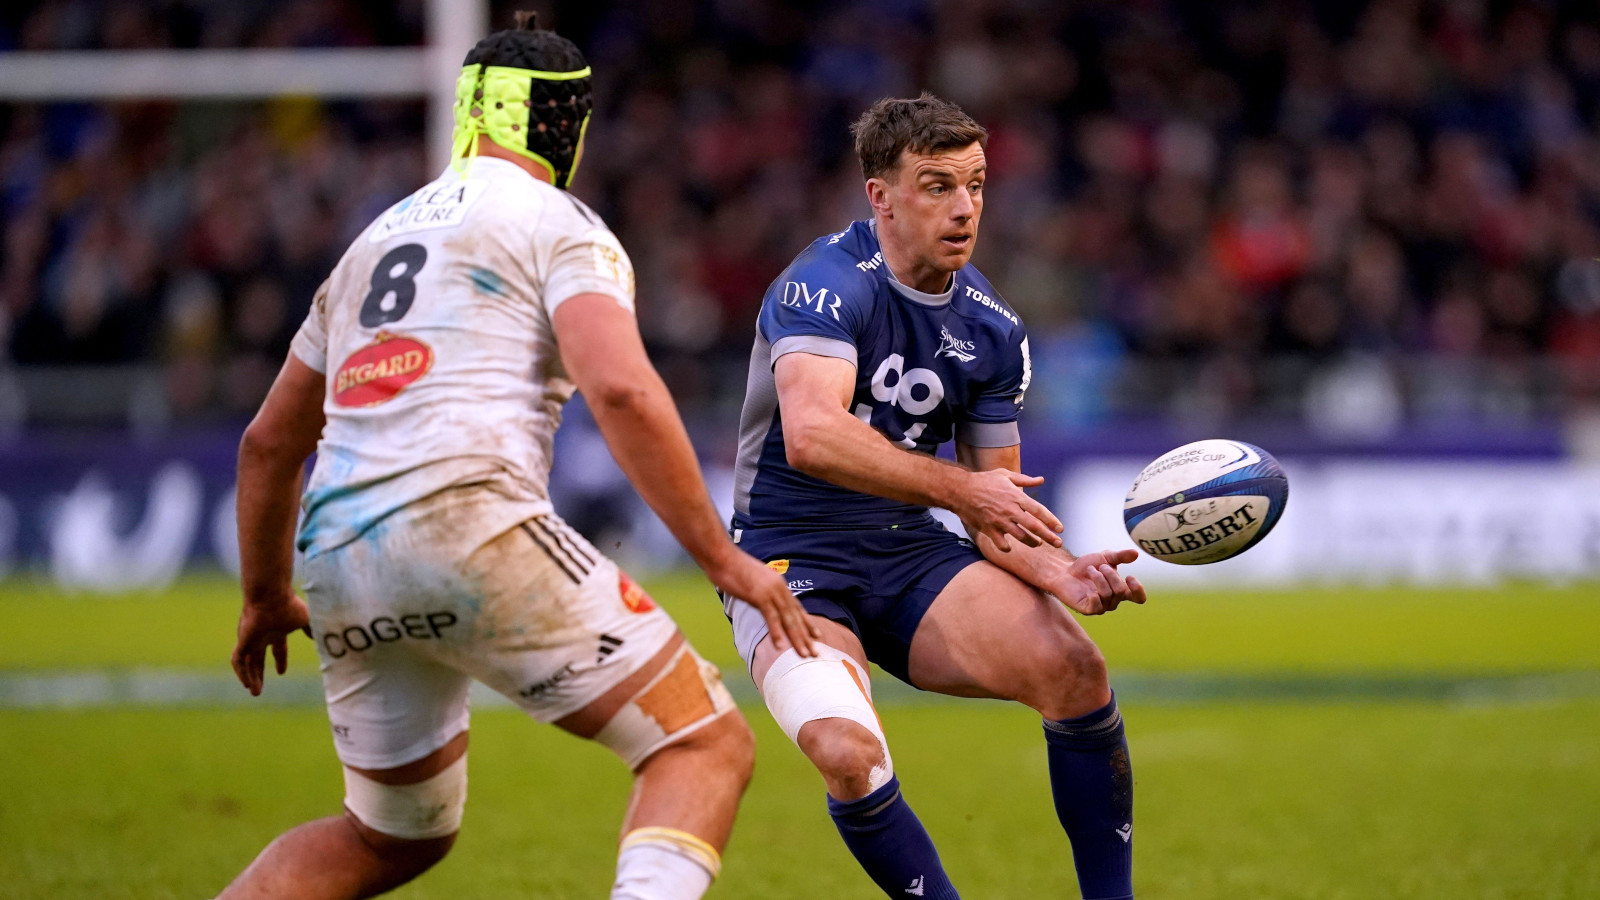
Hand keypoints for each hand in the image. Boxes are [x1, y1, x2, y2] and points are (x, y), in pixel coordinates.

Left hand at [231, 592, 311, 695]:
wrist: (272, 596)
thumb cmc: (290, 606)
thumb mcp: (306, 619)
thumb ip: (311, 630)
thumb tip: (320, 638)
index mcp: (277, 631)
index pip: (277, 649)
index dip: (279, 661)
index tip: (281, 673)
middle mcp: (262, 636)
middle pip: (258, 659)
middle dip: (258, 675)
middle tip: (257, 691)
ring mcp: (251, 639)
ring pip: (247, 662)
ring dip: (250, 678)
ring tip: (254, 693)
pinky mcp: (243, 640)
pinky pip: (238, 660)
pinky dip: (241, 672)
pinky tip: (246, 683)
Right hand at [706, 549, 820, 657]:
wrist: (721, 556)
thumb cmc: (732, 568)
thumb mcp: (753, 579)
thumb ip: (762, 590)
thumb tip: (762, 600)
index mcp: (779, 584)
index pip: (796, 607)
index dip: (807, 622)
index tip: (817, 636)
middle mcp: (779, 587)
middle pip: (796, 616)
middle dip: (806, 636)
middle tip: (814, 653)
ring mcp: (771, 592)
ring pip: (788, 619)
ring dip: (796, 639)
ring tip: (804, 654)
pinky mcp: (759, 596)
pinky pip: (771, 617)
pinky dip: (776, 632)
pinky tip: (780, 646)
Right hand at [953, 468, 1063, 550]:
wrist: (960, 490)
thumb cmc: (984, 481)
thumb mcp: (1005, 475)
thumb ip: (1024, 479)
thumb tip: (1041, 480)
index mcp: (1015, 496)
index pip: (1038, 510)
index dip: (1051, 520)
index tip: (1060, 528)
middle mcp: (1009, 510)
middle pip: (1033, 526)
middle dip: (1048, 536)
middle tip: (1058, 543)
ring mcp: (998, 521)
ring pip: (1020, 537)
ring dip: (1032, 542)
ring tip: (1038, 543)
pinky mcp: (988, 529)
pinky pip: (1001, 543)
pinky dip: (1007, 547)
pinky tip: (1010, 546)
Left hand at [1047, 549, 1146, 615]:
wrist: (1065, 571)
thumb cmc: (1087, 566)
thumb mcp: (1105, 557)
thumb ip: (1121, 556)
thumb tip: (1136, 554)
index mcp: (1121, 590)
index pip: (1138, 597)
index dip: (1137, 590)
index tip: (1129, 576)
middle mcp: (1113, 601)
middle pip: (1120, 591)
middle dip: (1110, 575)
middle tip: (1100, 566)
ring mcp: (1101, 606)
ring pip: (1107, 594)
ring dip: (1098, 578)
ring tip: (1090, 570)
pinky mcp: (1088, 610)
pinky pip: (1096, 606)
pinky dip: (1093, 594)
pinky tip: (1088, 588)